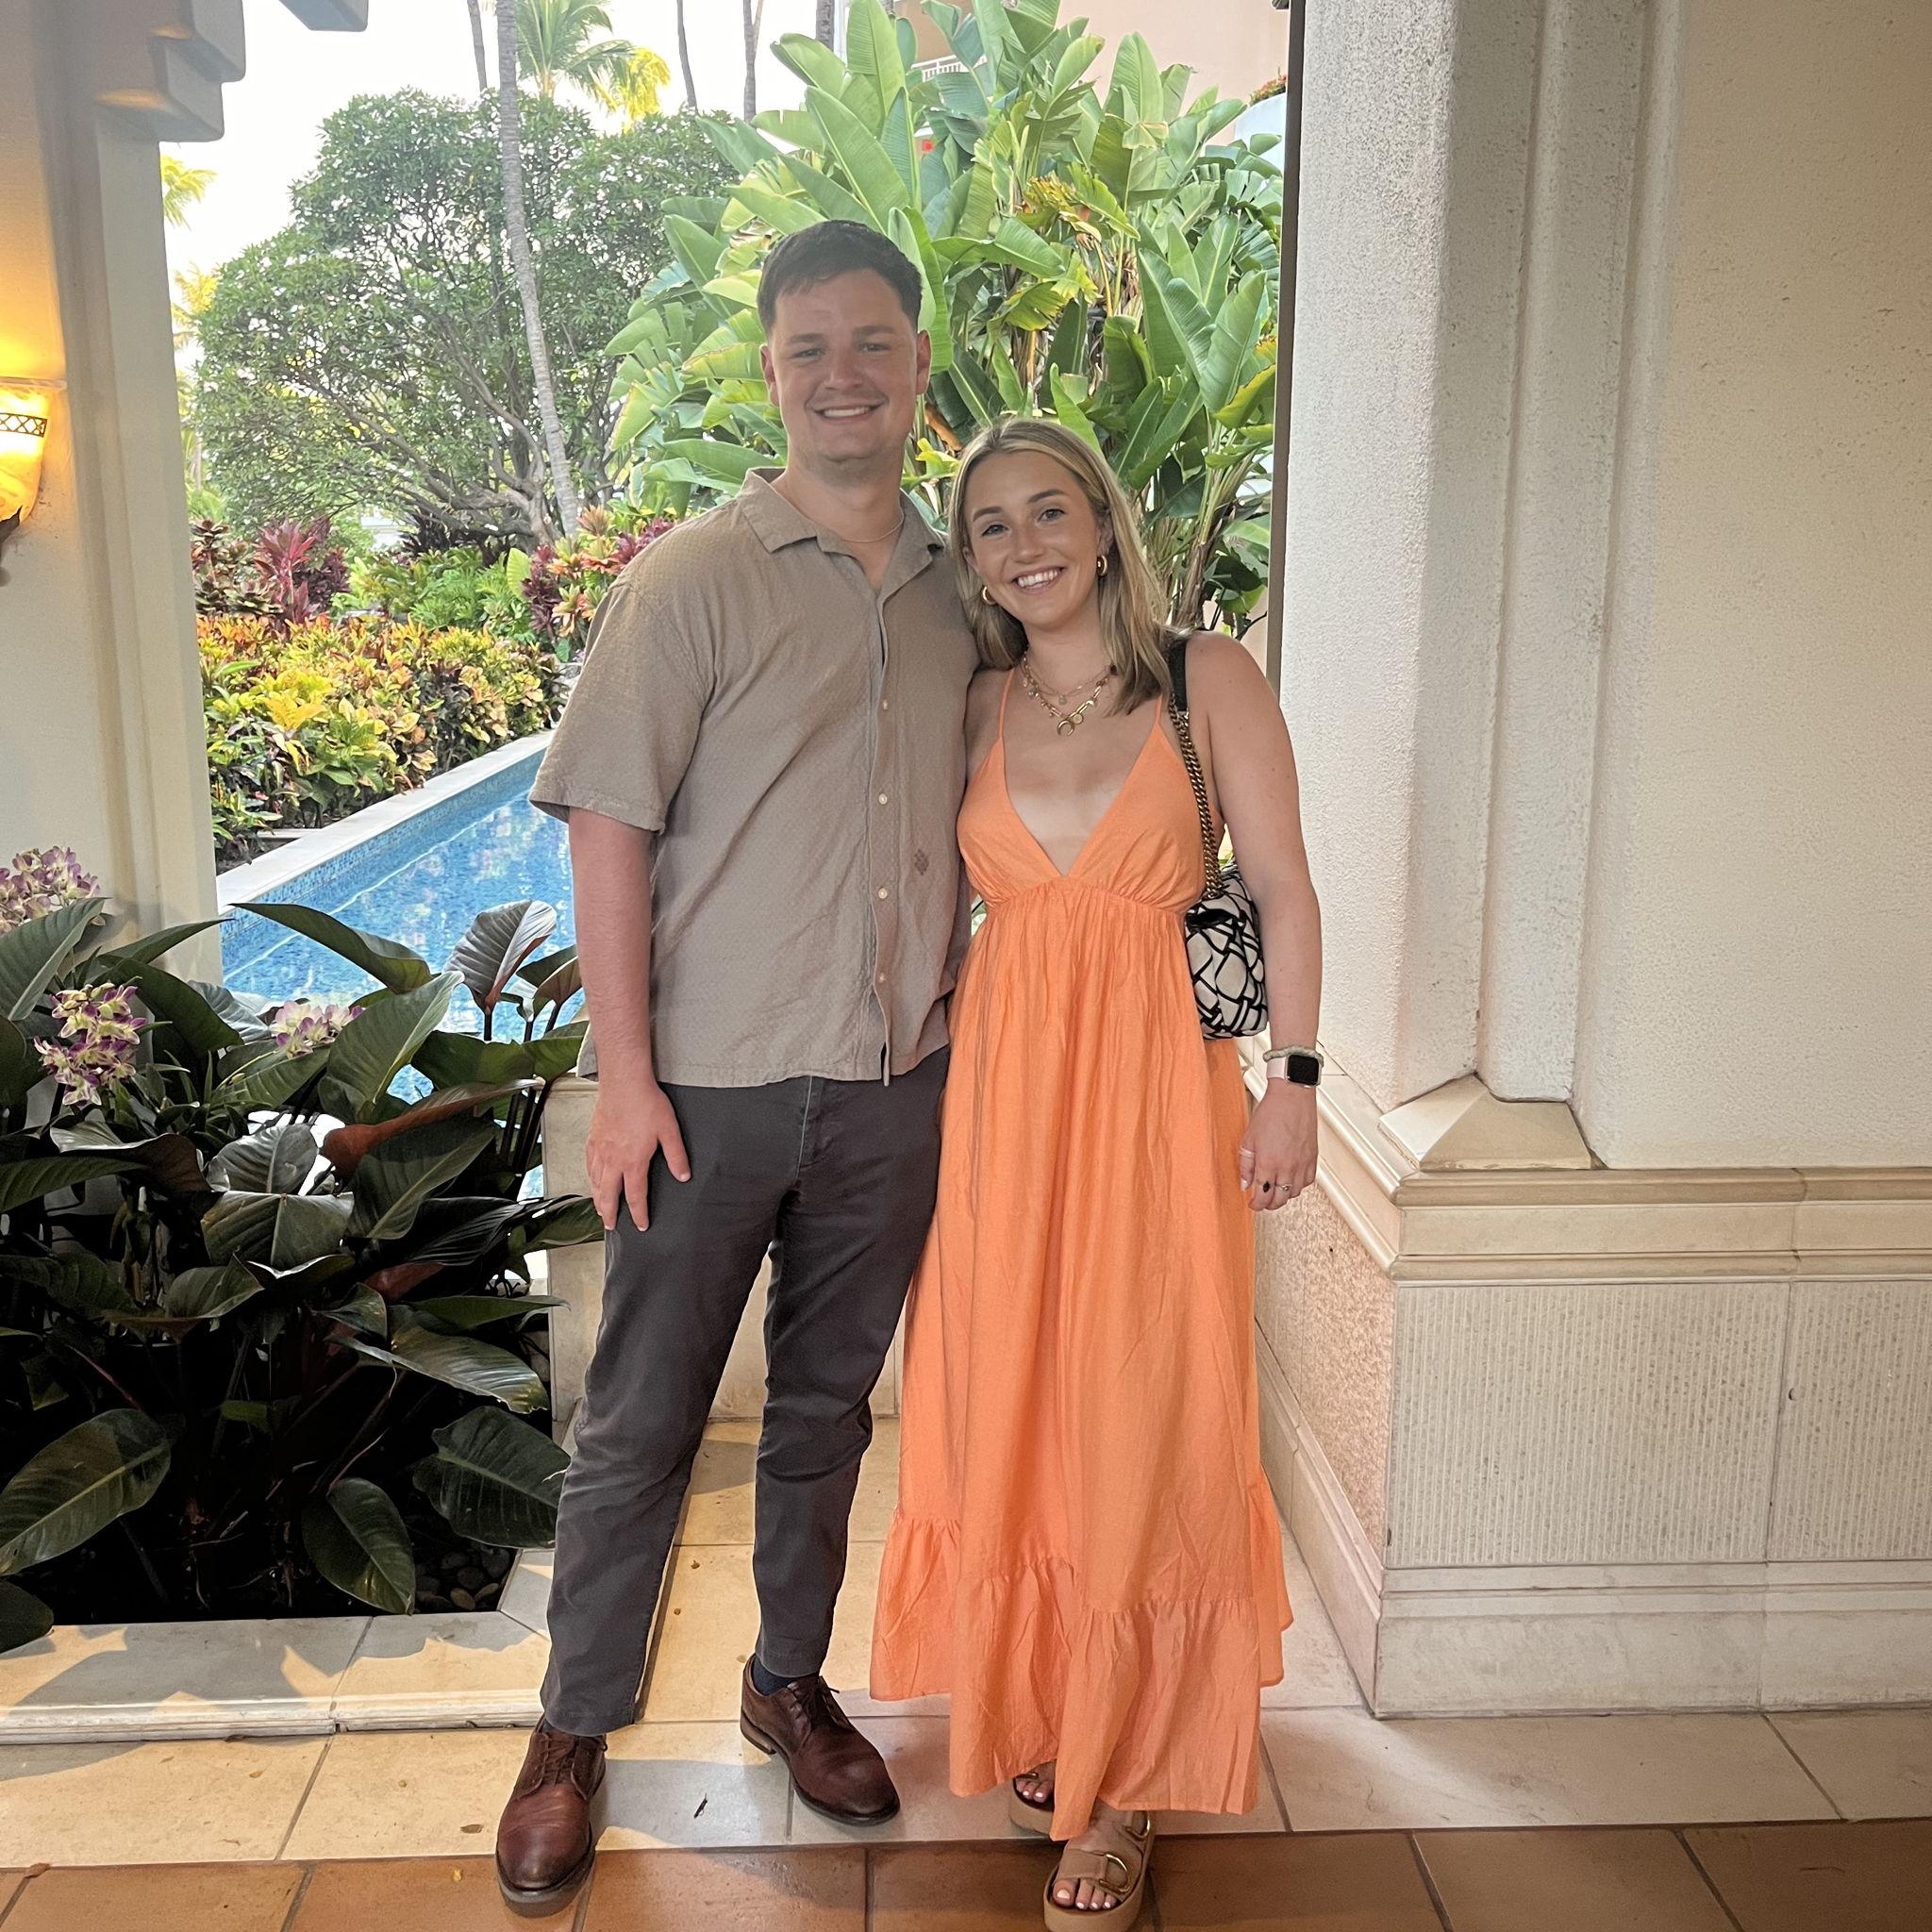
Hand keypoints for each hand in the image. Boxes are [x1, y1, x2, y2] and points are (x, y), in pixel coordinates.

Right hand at [585, 1080, 689, 1231]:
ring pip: (596, 1183)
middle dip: (611, 1214)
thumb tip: (683, 1176)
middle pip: (609, 1195)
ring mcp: (600, 1150)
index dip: (639, 1214)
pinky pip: (589, 1166)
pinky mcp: (593, 1139)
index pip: (636, 1196)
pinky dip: (590, 1179)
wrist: (624, 1083)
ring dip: (598, 1200)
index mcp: (633, 1161)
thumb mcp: (669, 1130)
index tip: (641, 1225)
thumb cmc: (646, 1103)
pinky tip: (592, 1180)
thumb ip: (676, 1156)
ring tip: (601, 1210)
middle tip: (612, 1226)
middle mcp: (613, 1160)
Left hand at [1238, 1082, 1316, 1212]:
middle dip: (1269, 1205)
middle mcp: (1287, 1167)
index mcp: (1268, 1163)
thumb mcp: (1249, 1138)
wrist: (1292, 1097)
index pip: (1262, 1196)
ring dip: (1283, 1196)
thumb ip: (1246, 1164)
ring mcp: (1301, 1164)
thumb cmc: (1271, 1112)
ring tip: (1275, 1190)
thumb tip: (1245, 1182)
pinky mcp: (1312, 1158)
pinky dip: (1298, 1186)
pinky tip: (1291, 1180)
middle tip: (1262, 1201)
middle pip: (1279, 1199)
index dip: (1256, 1205)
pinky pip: (1307, 1182)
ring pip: (1293, 1193)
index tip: (1253, 1204)